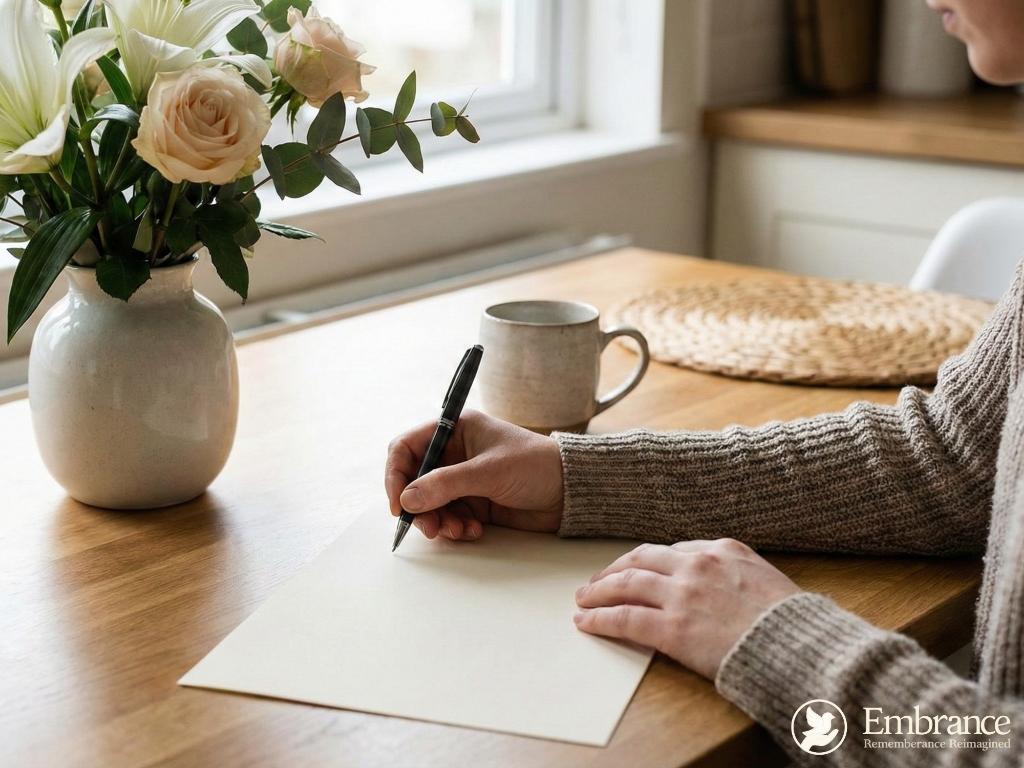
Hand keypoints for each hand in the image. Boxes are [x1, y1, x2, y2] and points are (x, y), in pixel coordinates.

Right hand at [384, 410, 563, 540]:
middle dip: (419, 506)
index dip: (396, 474)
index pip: (407, 447)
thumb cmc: (535, 466)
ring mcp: (464, 479)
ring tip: (459, 532)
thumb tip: (406, 499)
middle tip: (430, 528)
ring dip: (439, 521)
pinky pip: (450, 517)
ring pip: (431, 504)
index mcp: (455, 429)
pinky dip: (456, 527)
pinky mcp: (475, 502)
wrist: (572, 491)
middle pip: (415, 480)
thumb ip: (445, 485)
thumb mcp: (488, 472)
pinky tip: (475, 531)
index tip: (398, 503)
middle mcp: (455, 453)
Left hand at [574, 539, 800, 678]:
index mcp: (723, 549)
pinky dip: (600, 619)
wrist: (799, 646)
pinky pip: (624, 619)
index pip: (672, 551)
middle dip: (614, 570)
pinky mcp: (672, 628)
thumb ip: (736, 576)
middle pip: (641, 560)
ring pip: (625, 584)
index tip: (635, 569)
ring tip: (583, 599)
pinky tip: (586, 623)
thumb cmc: (792, 623)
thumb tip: (721, 588)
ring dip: (598, 591)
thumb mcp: (766, 581)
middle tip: (597, 581)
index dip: (648, 562)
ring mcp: (682, 594)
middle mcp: (697, 565)